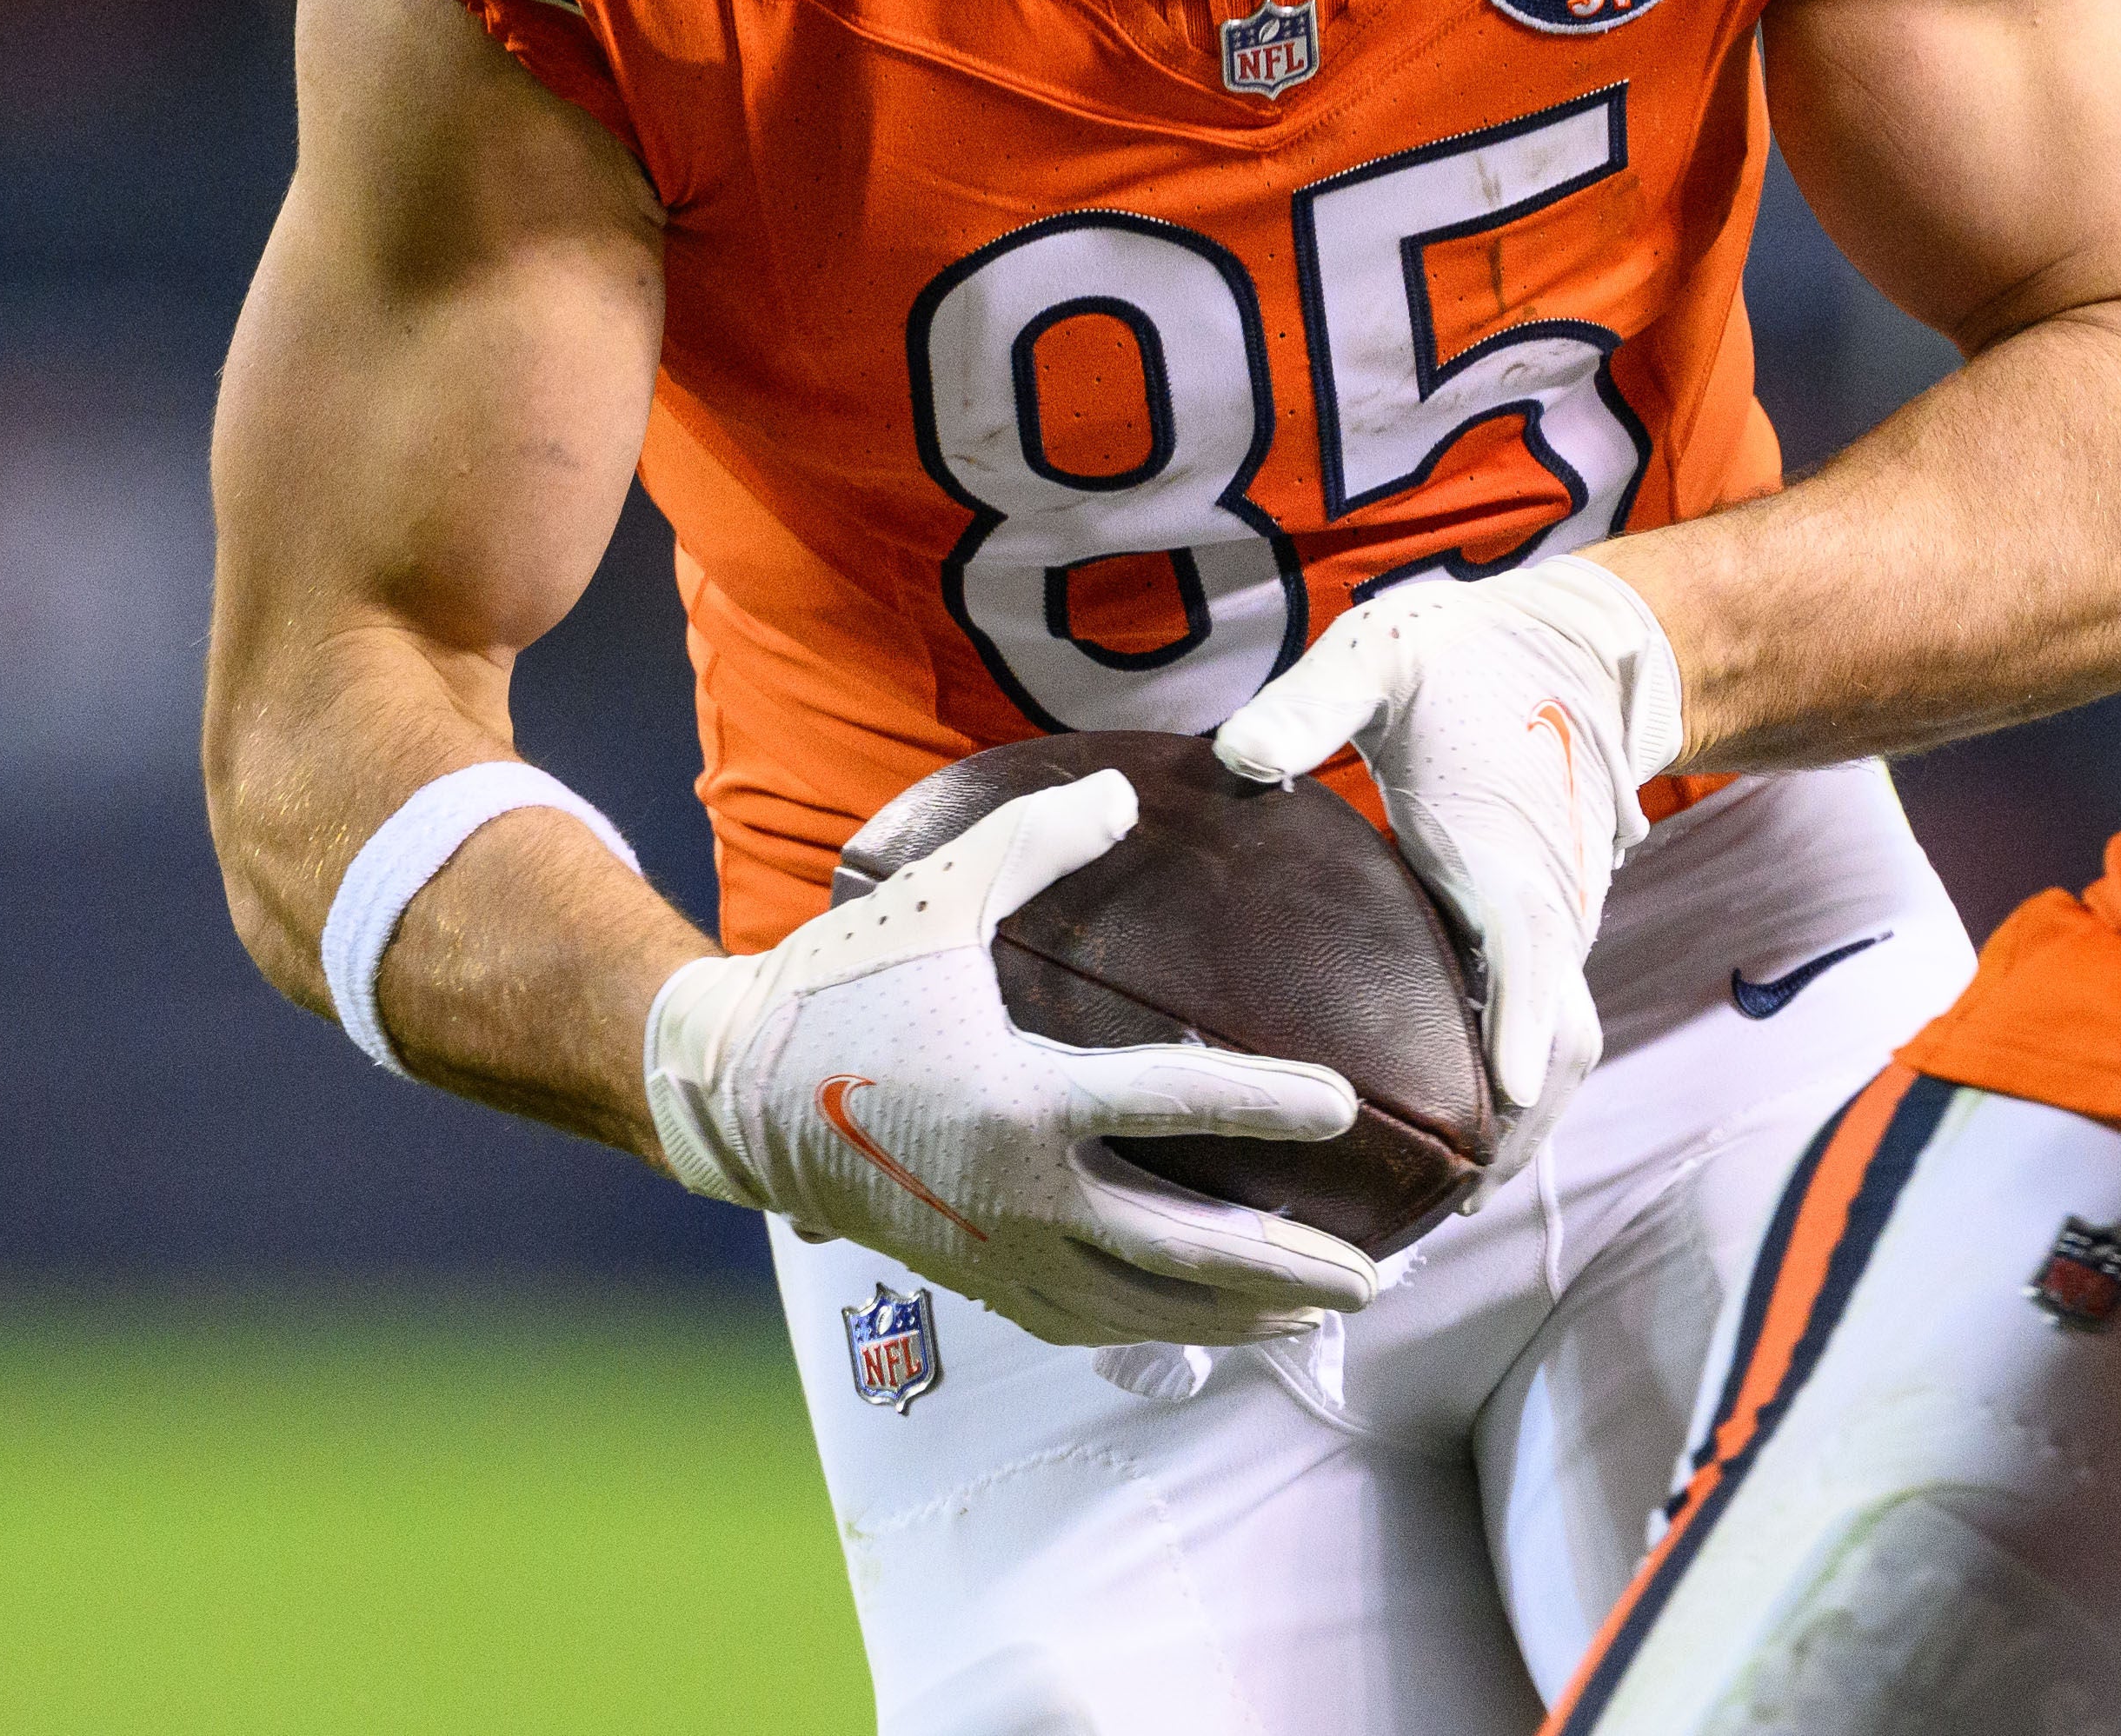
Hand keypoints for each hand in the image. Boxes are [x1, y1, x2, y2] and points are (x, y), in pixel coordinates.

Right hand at [640, 769, 1386, 1348]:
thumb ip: (1037, 839)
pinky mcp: (981, 1281)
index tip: (1344, 1108)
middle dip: (1291, 1267)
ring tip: (1322, 1313)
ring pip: (1150, 1305)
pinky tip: (1214, 1325)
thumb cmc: (841, 986)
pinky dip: (1165, 1330)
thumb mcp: (936, 896)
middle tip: (1380, 1275)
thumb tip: (1128, 790)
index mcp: (1021, 1098)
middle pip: (1188, 1249)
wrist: (739, 1093)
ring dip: (1244, 1315)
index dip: (1267, 1103)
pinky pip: (1092, 1322)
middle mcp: (1023, 1194)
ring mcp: (1002, 1251)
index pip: (1173, 1103)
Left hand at [1211, 556, 1684, 1175]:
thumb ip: (1312, 700)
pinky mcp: (1541, 936)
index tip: (1504, 1096)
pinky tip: (1454, 1138)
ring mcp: (1553, 929)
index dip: (1521, 1023)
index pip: (1530, 950)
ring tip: (1447, 1205)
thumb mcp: (1383, 652)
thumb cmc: (1465, 655)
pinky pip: (1541, 1031)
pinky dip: (1516, 1095)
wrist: (1576, 651)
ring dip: (1521, 1127)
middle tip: (1448, 1207)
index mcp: (1505, 848)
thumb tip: (1236, 755)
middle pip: (1558, 1042)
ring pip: (1559, 1052)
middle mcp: (1546, 905)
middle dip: (1520, 1129)